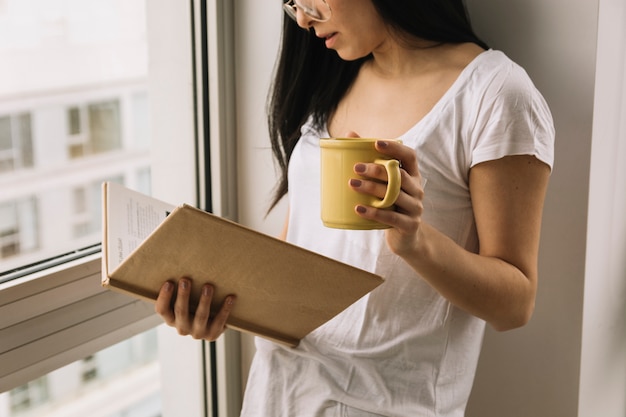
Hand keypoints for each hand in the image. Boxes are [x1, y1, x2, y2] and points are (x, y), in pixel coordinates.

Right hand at [155, 277, 235, 340]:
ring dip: (204, 301)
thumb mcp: (185, 297)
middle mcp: (182, 327)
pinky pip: (219, 321)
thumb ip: (180, 285)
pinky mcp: (212, 334)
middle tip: (186, 280)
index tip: (169, 282)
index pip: (162, 309)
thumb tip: (177, 258)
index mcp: (171, 318)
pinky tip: (230, 297)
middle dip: (183, 295)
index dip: (164, 297)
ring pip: (201, 316)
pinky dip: (225, 309)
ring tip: (208, 286)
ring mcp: (197, 332)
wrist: (212, 323)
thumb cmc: (194, 303)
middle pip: (181, 311)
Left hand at [347, 134, 425, 255]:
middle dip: (377, 170)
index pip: (410, 156)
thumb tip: (349, 135)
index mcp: (413, 176)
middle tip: (356, 167)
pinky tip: (359, 209)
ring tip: (353, 184)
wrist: (405, 238)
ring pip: (395, 195)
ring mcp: (416, 208)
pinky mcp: (410, 225)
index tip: (376, 143)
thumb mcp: (384, 186)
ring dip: (372, 189)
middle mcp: (417, 189)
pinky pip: (392, 217)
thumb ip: (371, 163)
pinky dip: (374, 213)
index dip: (395, 148)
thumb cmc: (390, 206)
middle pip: (399, 176)